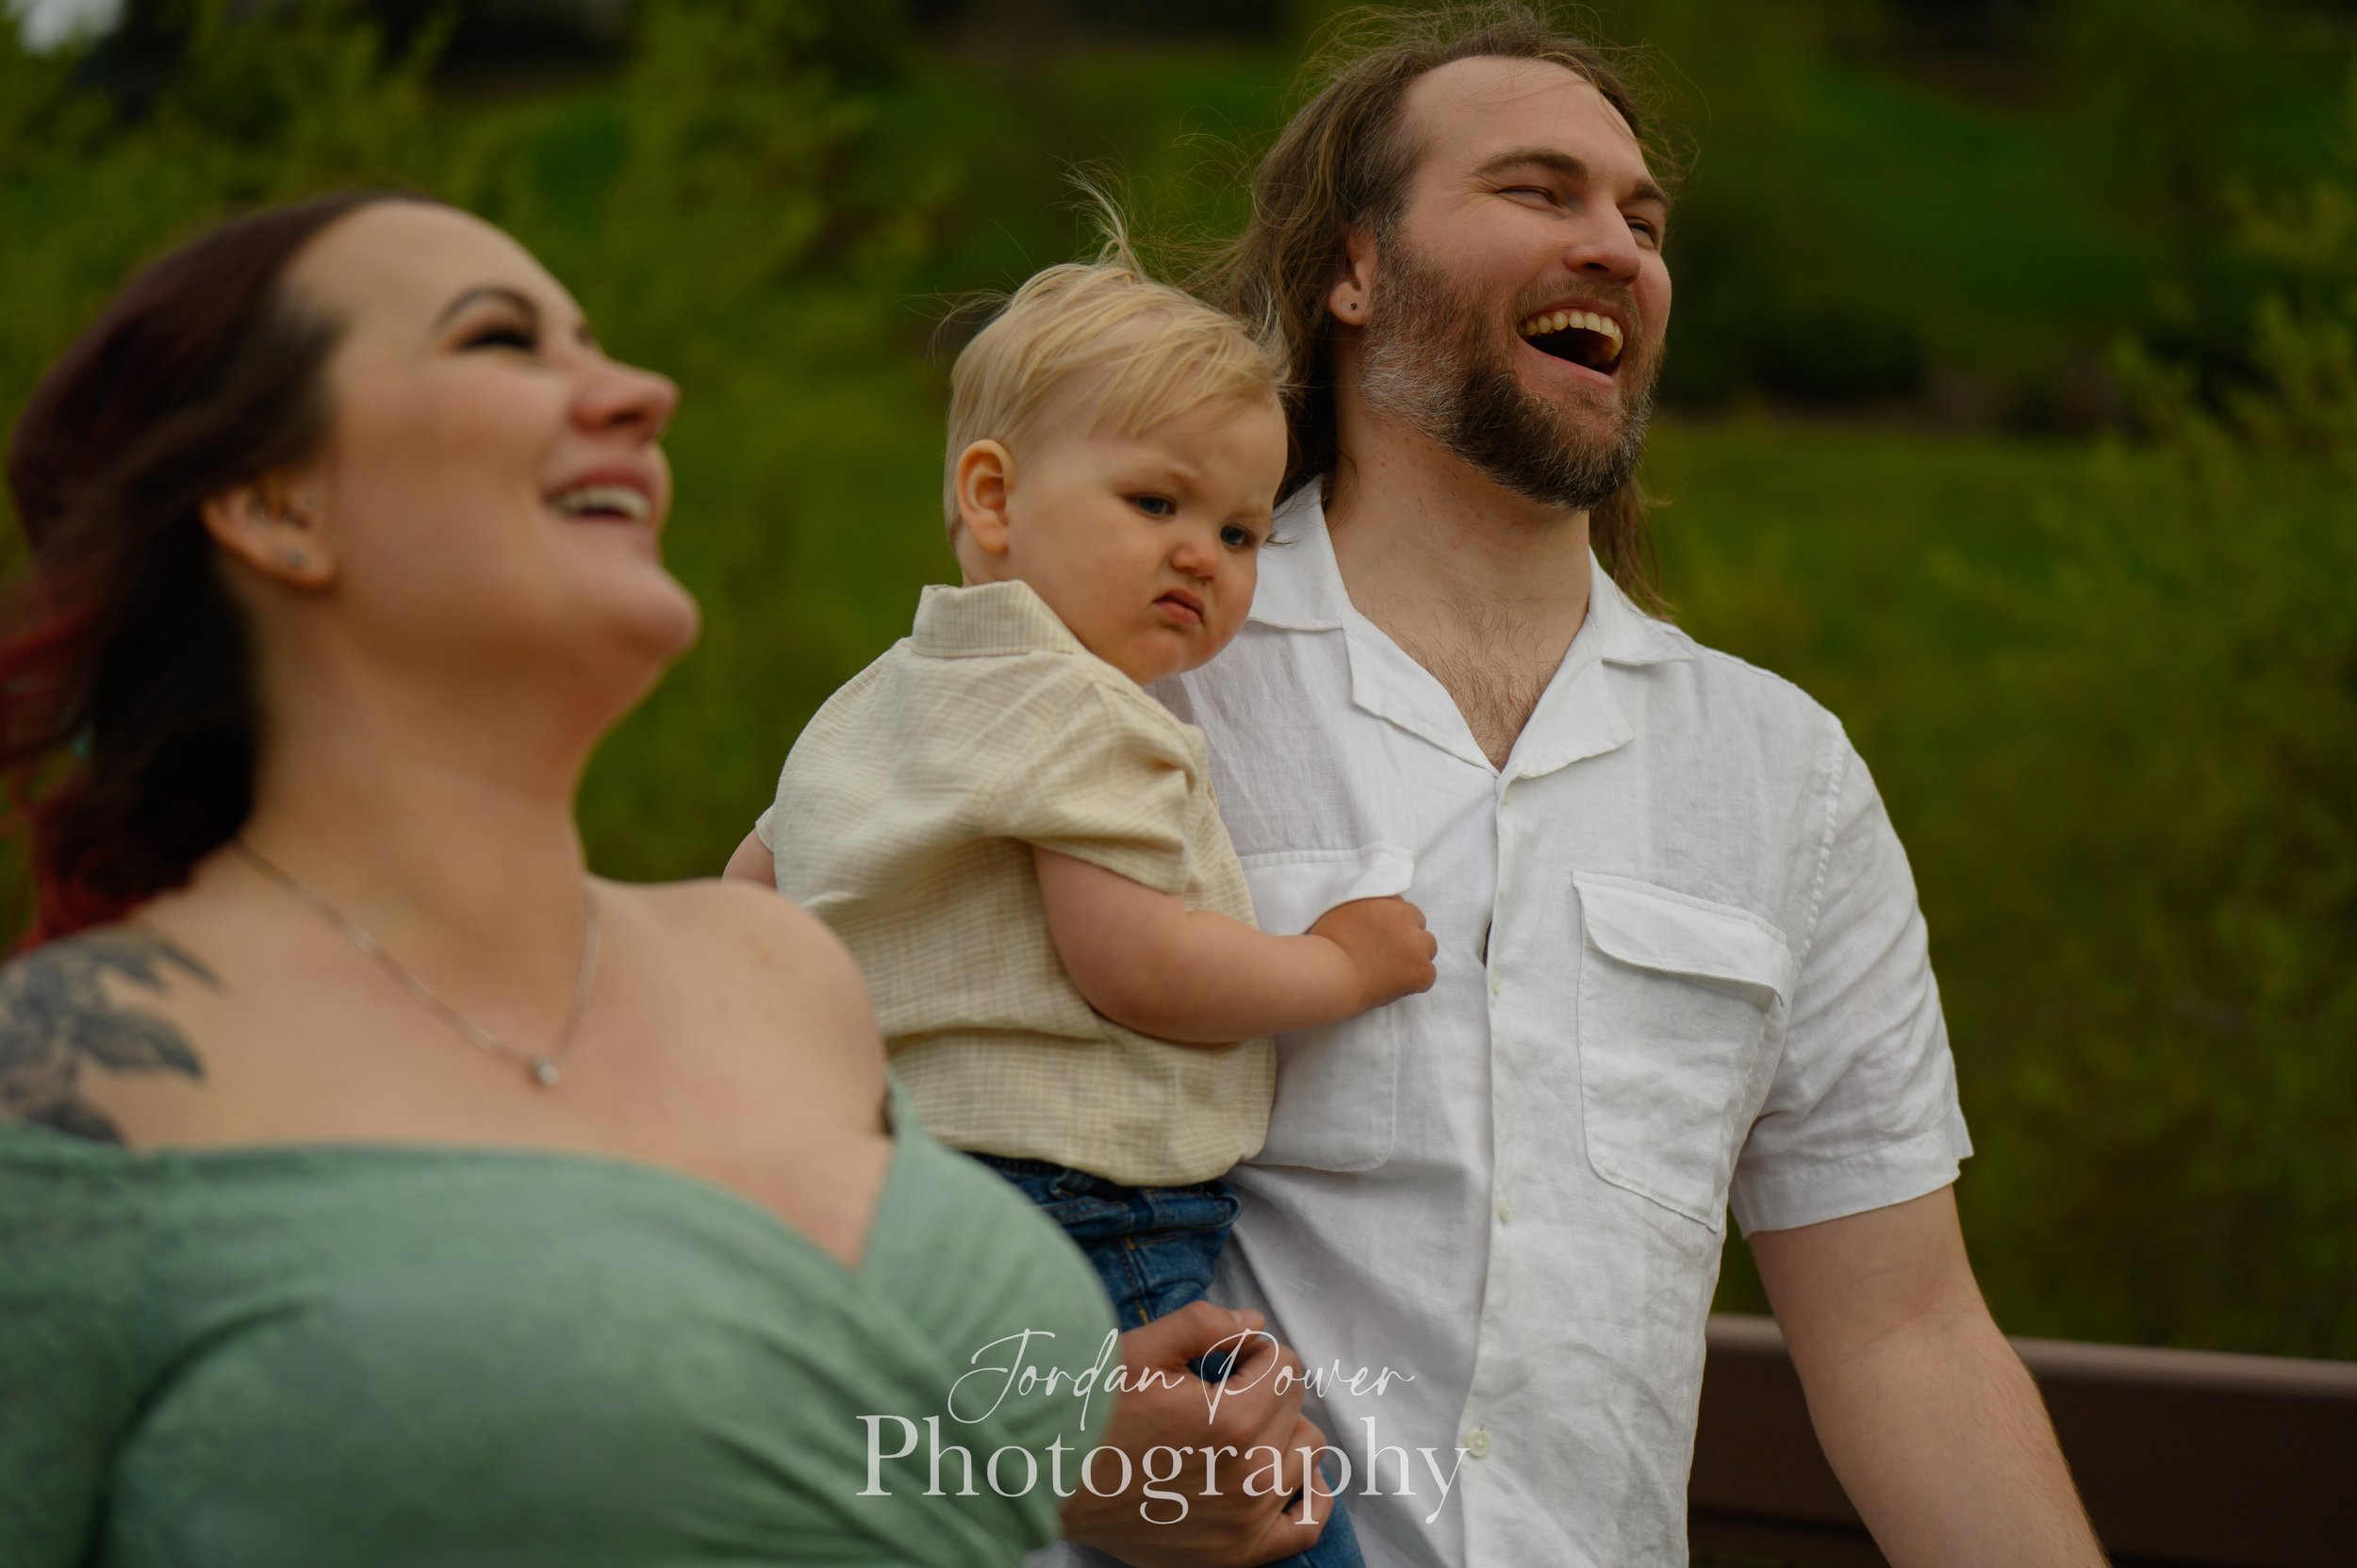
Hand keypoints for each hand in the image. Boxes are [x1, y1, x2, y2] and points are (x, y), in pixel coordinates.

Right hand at [1060, 1301, 1336, 1567]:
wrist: (1050, 1483)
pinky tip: (1287, 1473)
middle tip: (1220, 1392)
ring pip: (1306, 1452)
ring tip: (1239, 1429)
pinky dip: (1308, 1493)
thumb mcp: (1141, 1349)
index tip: (1222, 1361)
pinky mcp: (1237, 1553)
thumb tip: (1255, 1325)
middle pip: (1295, 1406)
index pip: (1284, 1365)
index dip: (1253, 1353)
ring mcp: (1247, 1520)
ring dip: (1280, 1432)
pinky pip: (1306, 1522)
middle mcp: (1250, 1474)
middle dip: (1264, 1388)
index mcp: (1233, 1420)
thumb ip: (1206, 1324)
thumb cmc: (1092, 1412)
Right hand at [1310, 895, 1438, 1010]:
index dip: (1391, 923)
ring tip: (1392, 970)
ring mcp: (1416, 944)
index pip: (1400, 908)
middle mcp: (1404, 917)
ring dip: (1414, 956)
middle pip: (1417, 923)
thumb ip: (1362, 905)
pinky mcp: (1421, 970)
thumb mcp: (1340, 909)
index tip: (1380, 937)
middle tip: (1387, 954)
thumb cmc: (1326, 946)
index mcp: (1385, 901)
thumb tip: (1371, 911)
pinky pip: (1428, 975)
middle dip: (1406, 936)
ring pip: (1428, 947)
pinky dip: (1415, 982)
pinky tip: (1395, 985)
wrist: (1329, 974)